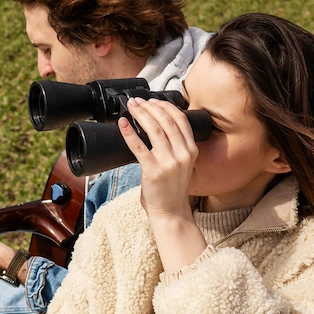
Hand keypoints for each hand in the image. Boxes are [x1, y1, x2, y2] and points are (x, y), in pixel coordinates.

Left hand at [120, 98, 207, 272]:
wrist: (170, 212)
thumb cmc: (172, 188)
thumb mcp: (183, 164)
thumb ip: (176, 147)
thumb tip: (158, 126)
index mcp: (191, 151)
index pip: (181, 120)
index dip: (166, 106)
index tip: (154, 100)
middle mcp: (183, 154)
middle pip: (167, 121)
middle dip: (151, 107)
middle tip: (137, 101)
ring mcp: (169, 163)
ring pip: (155, 130)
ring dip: (141, 114)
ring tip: (131, 106)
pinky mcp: (153, 171)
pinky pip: (140, 147)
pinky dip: (130, 133)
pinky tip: (123, 124)